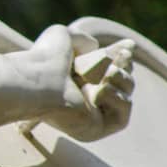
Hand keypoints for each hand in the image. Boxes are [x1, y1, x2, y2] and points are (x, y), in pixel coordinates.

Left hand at [25, 25, 135, 141]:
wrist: (39, 80)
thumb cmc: (46, 57)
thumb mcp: (64, 37)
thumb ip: (81, 40)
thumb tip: (95, 47)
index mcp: (78, 79)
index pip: (111, 67)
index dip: (121, 56)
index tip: (128, 45)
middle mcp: (86, 98)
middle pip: (125, 79)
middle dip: (121, 67)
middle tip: (109, 62)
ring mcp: (93, 115)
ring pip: (127, 91)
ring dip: (116, 78)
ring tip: (97, 75)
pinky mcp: (99, 129)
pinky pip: (123, 112)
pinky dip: (114, 97)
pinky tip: (96, 92)